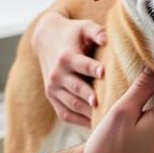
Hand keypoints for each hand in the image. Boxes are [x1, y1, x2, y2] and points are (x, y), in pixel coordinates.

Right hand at [31, 10, 105, 125]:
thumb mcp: (84, 26)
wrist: (46, 38)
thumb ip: (97, 31)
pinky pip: (64, 114)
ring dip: (87, 113)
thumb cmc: (72, 33)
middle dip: (90, 96)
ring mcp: (52, 88)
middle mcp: (57, 74)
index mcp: (66, 56)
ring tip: (105, 120)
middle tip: (105, 105)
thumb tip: (107, 39)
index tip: (104, 74)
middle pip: (76, 88)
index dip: (93, 69)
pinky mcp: (51, 97)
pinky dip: (78, 121)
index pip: (81, 64)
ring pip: (71, 104)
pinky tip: (94, 125)